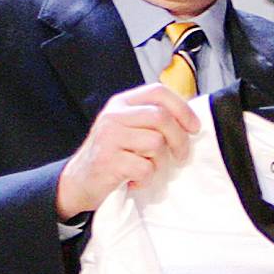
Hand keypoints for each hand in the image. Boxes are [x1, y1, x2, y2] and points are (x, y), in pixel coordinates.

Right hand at [55, 83, 199, 219]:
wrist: (79, 181)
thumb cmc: (114, 155)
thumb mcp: (131, 128)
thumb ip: (154, 120)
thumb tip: (192, 121)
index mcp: (122, 103)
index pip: (158, 92)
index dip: (182, 108)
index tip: (194, 127)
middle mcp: (113, 115)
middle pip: (161, 118)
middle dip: (180, 140)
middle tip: (181, 156)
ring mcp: (108, 137)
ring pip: (156, 143)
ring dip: (161, 162)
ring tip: (149, 168)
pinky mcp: (108, 161)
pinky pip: (145, 168)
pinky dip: (147, 179)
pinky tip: (135, 180)